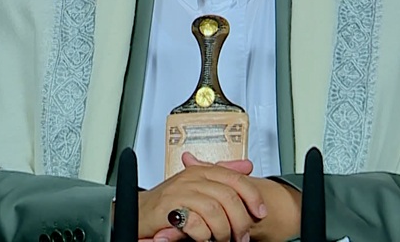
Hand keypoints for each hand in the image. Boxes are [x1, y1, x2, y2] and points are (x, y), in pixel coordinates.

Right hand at [138, 152, 266, 241]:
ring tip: (224, 240)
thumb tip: (246, 165)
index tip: (260, 212)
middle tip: (243, 235)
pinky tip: (204, 238)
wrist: (138, 212)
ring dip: (224, 231)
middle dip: (240, 220)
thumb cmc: (169, 202)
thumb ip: (222, 174)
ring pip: (215, 211)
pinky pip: (195, 223)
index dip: (252, 196)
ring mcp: (179, 192)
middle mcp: (191, 178)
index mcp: (202, 170)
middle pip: (229, 196)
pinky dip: (204, 235)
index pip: (236, 179)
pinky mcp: (168, 210)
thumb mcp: (198, 183)